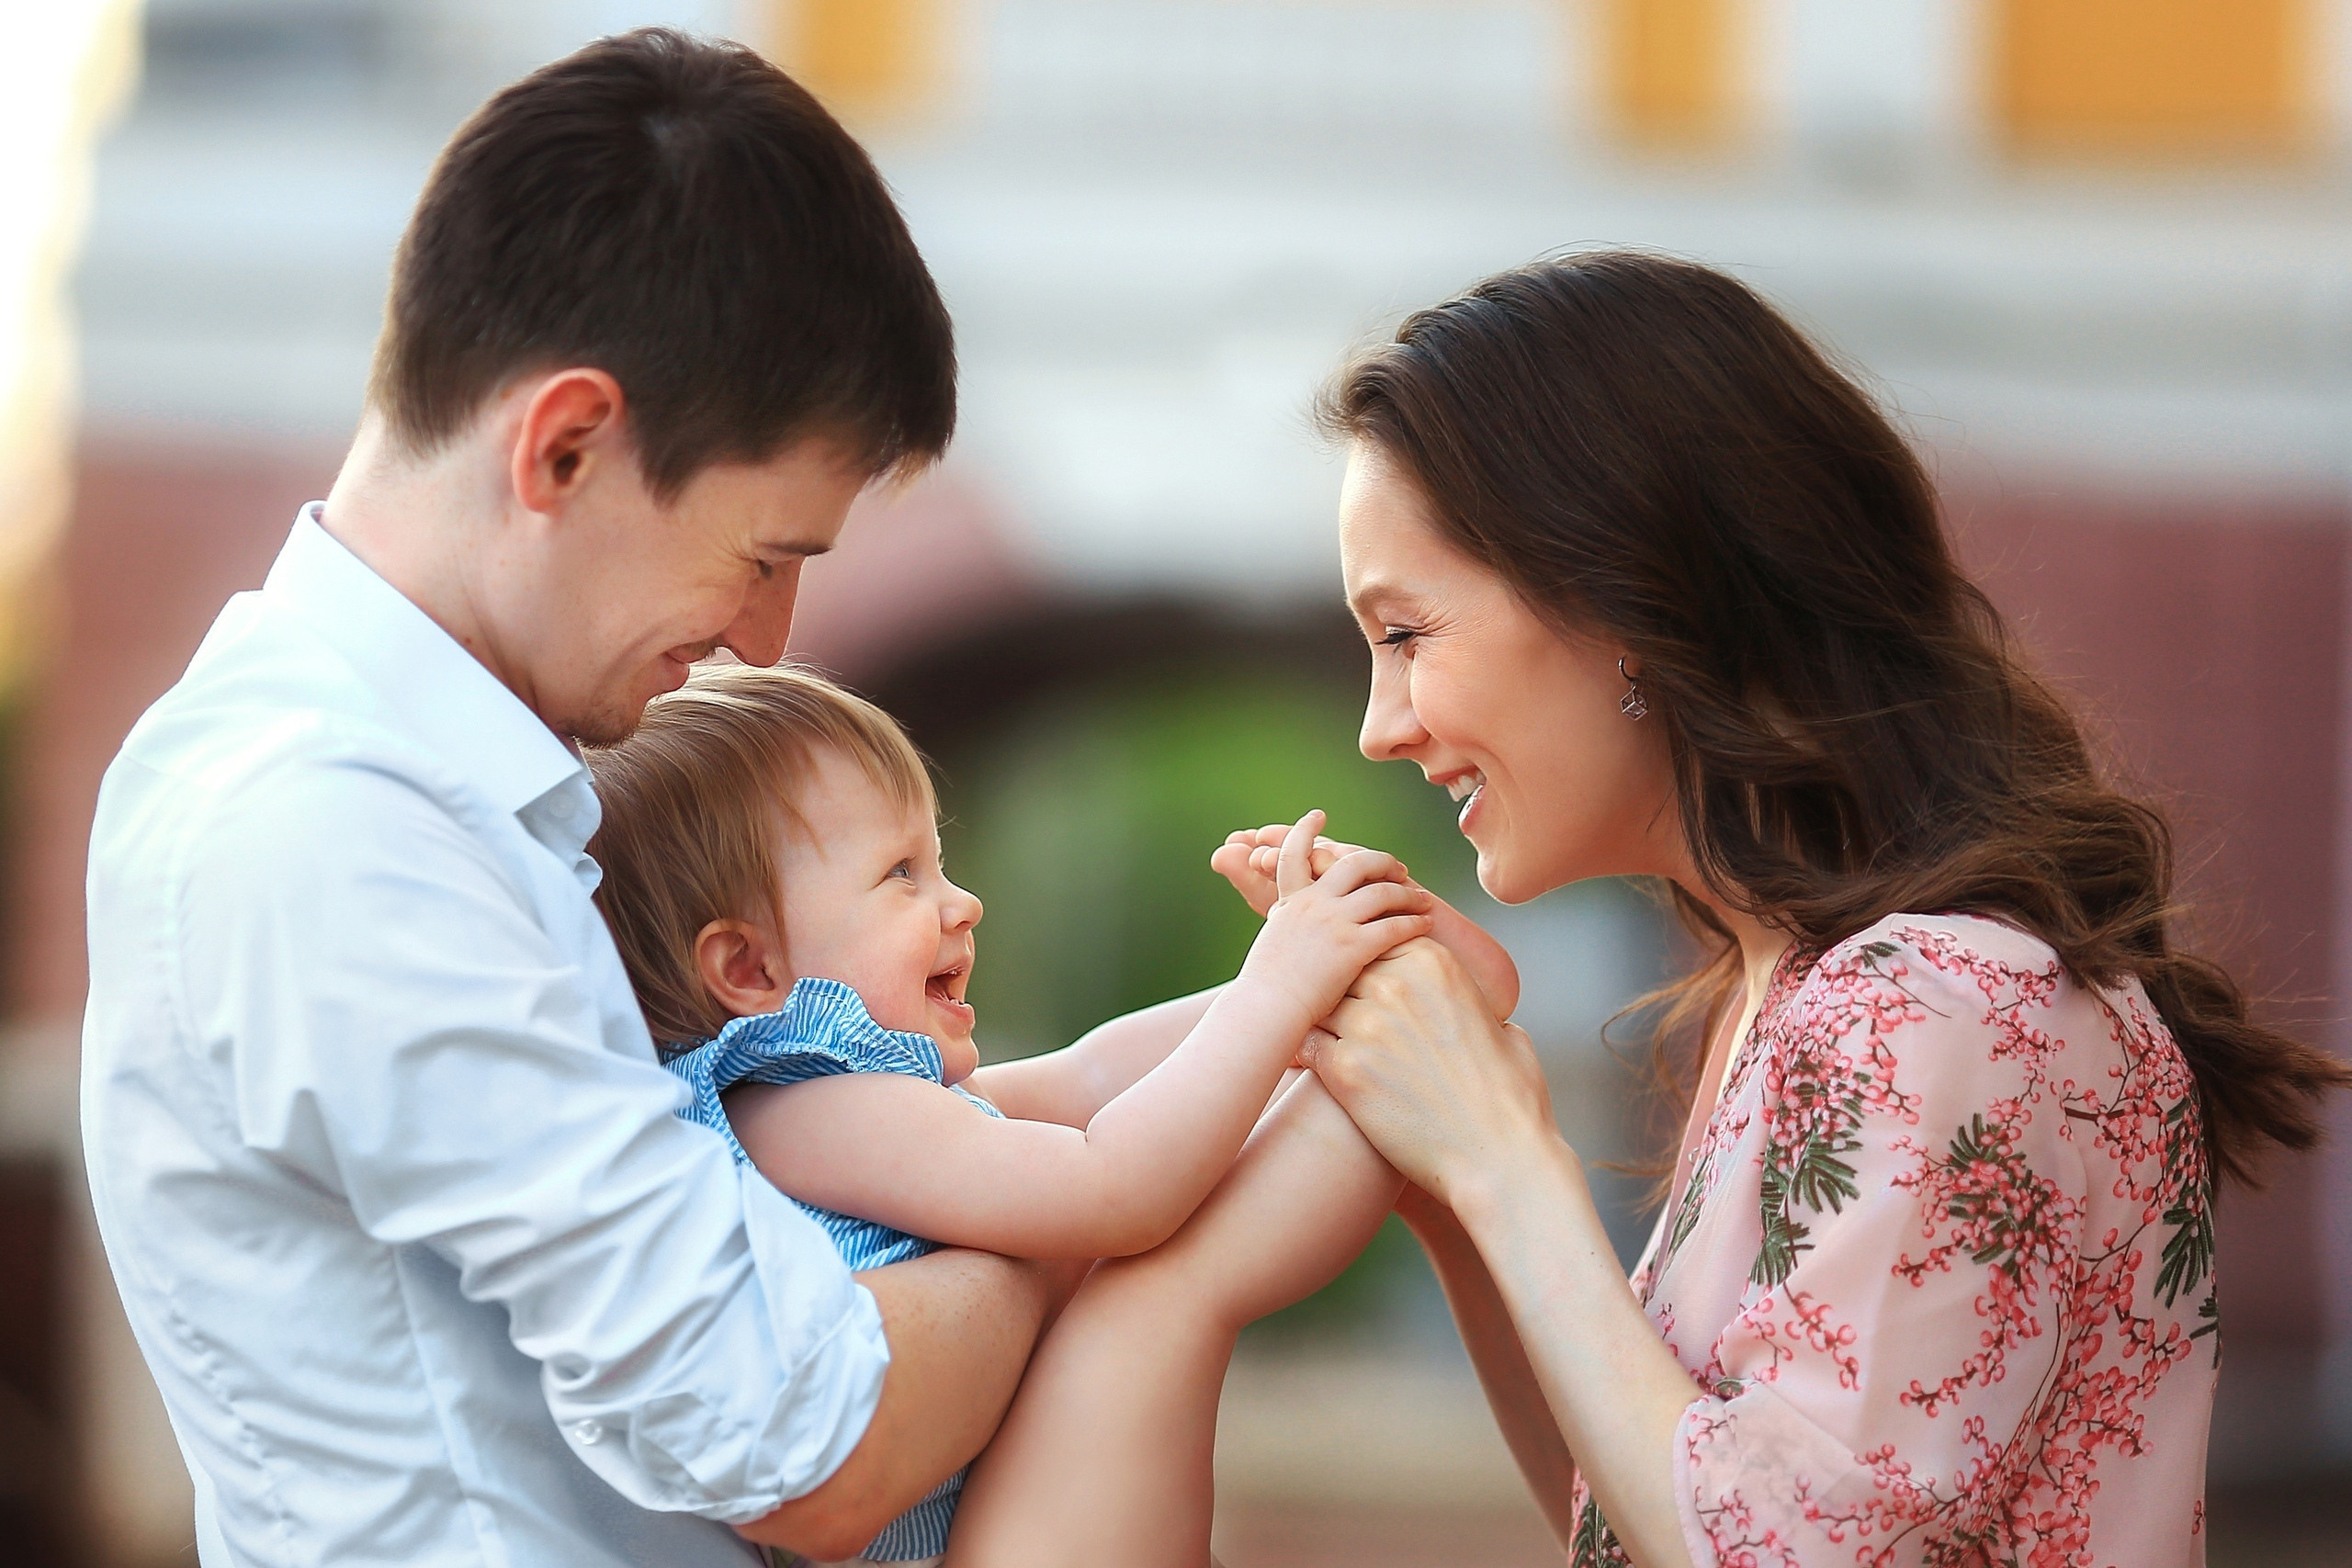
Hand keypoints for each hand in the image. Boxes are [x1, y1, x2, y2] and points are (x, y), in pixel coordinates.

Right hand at [1232, 811, 1433, 1031]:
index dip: (1304, 831)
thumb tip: (1286, 924)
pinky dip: (1413, 922)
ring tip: (1422, 899)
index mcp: (1291, 902)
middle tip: (1396, 868)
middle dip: (1379, 862)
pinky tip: (1424, 925)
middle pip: (1354, 864)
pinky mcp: (1353, 946)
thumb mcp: (1270, 944)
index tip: (1317, 815)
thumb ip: (1285, 927)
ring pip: (1381, 892)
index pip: (1294, 854)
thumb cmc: (1265, 991)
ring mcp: (1334, 922)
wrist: (1265, 1009)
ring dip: (1406, 893)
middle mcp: (1313, 903)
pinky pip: (1393, 925)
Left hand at [1302, 938, 1558, 1208]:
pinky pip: (1308, 1045)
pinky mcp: (1346, 1069)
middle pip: (1343, 969)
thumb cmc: (1510, 1101)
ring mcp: (1367, 1024)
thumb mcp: (1505, 1032)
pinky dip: (1305, 1054)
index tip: (1364, 985)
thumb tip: (1479, 1015)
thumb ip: (1477, 1009)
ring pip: (1320, 1004)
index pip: (1376, 943)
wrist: (1498, 1157)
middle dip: (1338, 989)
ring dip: (1320, 1021)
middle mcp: (1396, 984)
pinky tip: (1309, 1065)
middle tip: (1331, 1009)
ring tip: (1315, 1036)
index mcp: (1435, 962)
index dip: (1367, 964)